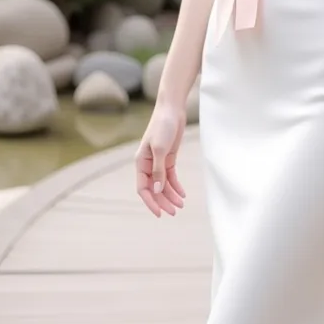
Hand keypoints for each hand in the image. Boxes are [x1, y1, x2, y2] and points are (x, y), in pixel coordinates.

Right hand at [135, 103, 186, 217]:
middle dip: (163, 201)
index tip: (159, 214)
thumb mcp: (160, 149)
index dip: (150, 202)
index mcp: (140, 163)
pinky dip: (176, 186)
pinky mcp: (169, 158)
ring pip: (163, 184)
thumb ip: (158, 170)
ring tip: (181, 205)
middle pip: (154, 189)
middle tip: (175, 212)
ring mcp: (158, 162)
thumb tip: (157, 189)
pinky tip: (183, 194)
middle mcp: (148, 165)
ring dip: (171, 195)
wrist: (172, 109)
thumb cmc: (162, 126)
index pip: (143, 188)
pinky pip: (171, 176)